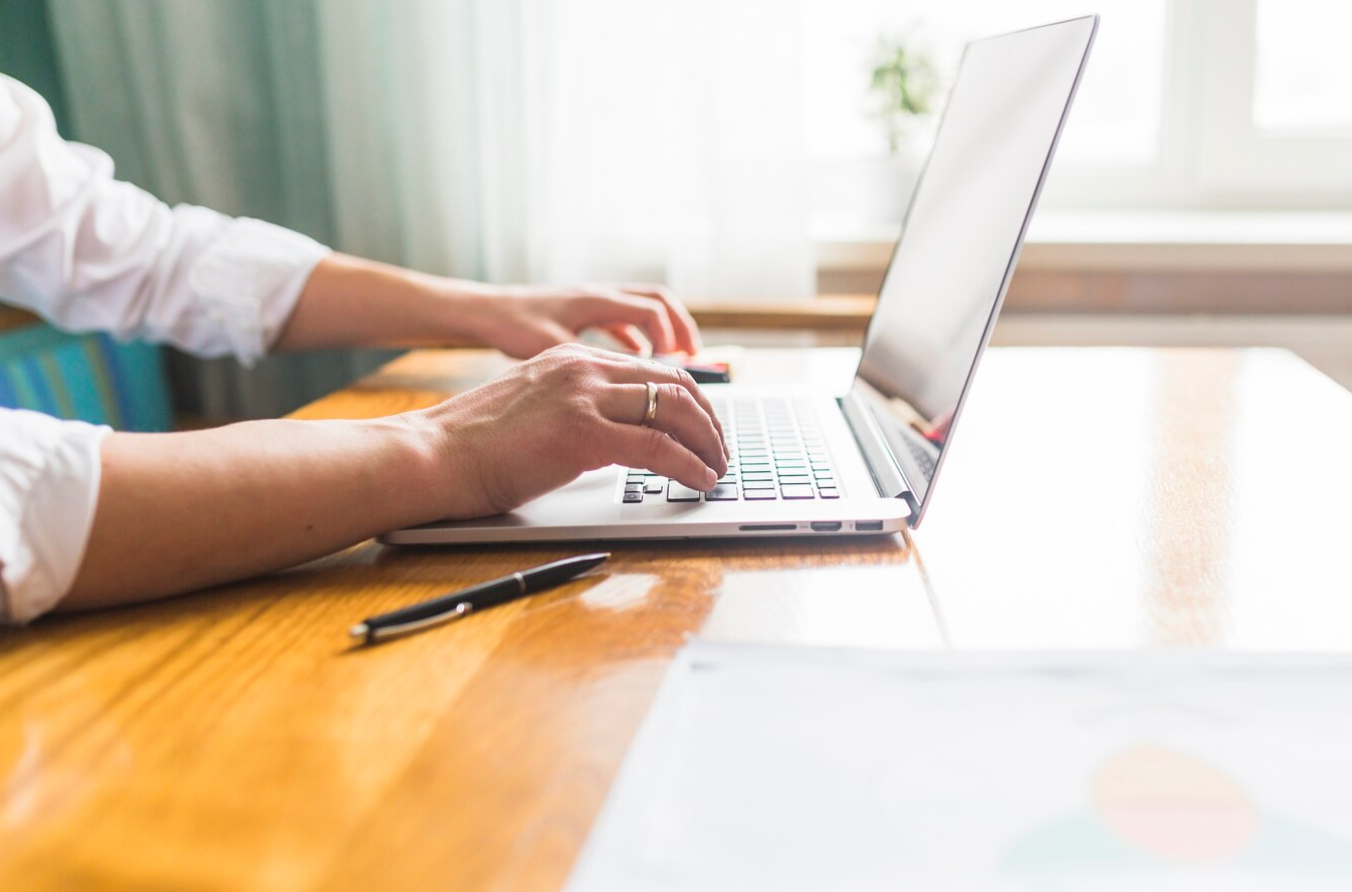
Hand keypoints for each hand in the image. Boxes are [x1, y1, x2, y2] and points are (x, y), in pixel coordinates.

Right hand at [411, 344, 728, 518]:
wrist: (429, 455)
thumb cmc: (469, 447)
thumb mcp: (533, 412)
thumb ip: (575, 413)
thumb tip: (615, 441)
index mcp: (571, 360)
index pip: (652, 371)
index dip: (690, 402)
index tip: (705, 428)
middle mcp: (582, 368)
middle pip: (674, 385)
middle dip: (709, 422)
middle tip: (721, 452)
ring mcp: (582, 396)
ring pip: (674, 411)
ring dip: (707, 444)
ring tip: (718, 470)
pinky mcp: (581, 432)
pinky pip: (657, 446)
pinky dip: (689, 465)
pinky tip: (700, 482)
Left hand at [464, 282, 701, 358]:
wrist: (482, 312)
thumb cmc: (510, 326)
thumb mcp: (549, 345)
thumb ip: (588, 362)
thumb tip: (625, 384)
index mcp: (595, 300)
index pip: (651, 310)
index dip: (669, 337)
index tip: (678, 365)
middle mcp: (599, 295)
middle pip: (658, 302)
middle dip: (681, 329)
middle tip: (695, 359)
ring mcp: (593, 303)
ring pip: (643, 309)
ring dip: (664, 333)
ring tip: (678, 364)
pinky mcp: (584, 315)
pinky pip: (623, 321)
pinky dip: (641, 339)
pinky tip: (641, 368)